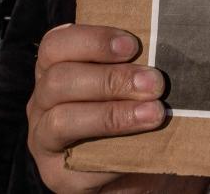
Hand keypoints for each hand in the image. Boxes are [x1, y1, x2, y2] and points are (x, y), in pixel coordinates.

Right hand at [28, 24, 170, 192]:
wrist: (131, 164)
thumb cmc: (134, 109)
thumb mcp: (131, 82)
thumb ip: (136, 64)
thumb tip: (167, 46)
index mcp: (57, 68)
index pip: (56, 44)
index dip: (92, 40)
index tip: (132, 45)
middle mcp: (42, 99)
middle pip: (58, 80)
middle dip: (111, 79)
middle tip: (154, 83)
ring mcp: (43, 136)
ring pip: (61, 118)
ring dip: (113, 113)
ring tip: (153, 112)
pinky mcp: (54, 170)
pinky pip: (75, 159)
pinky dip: (111, 142)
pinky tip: (143, 136)